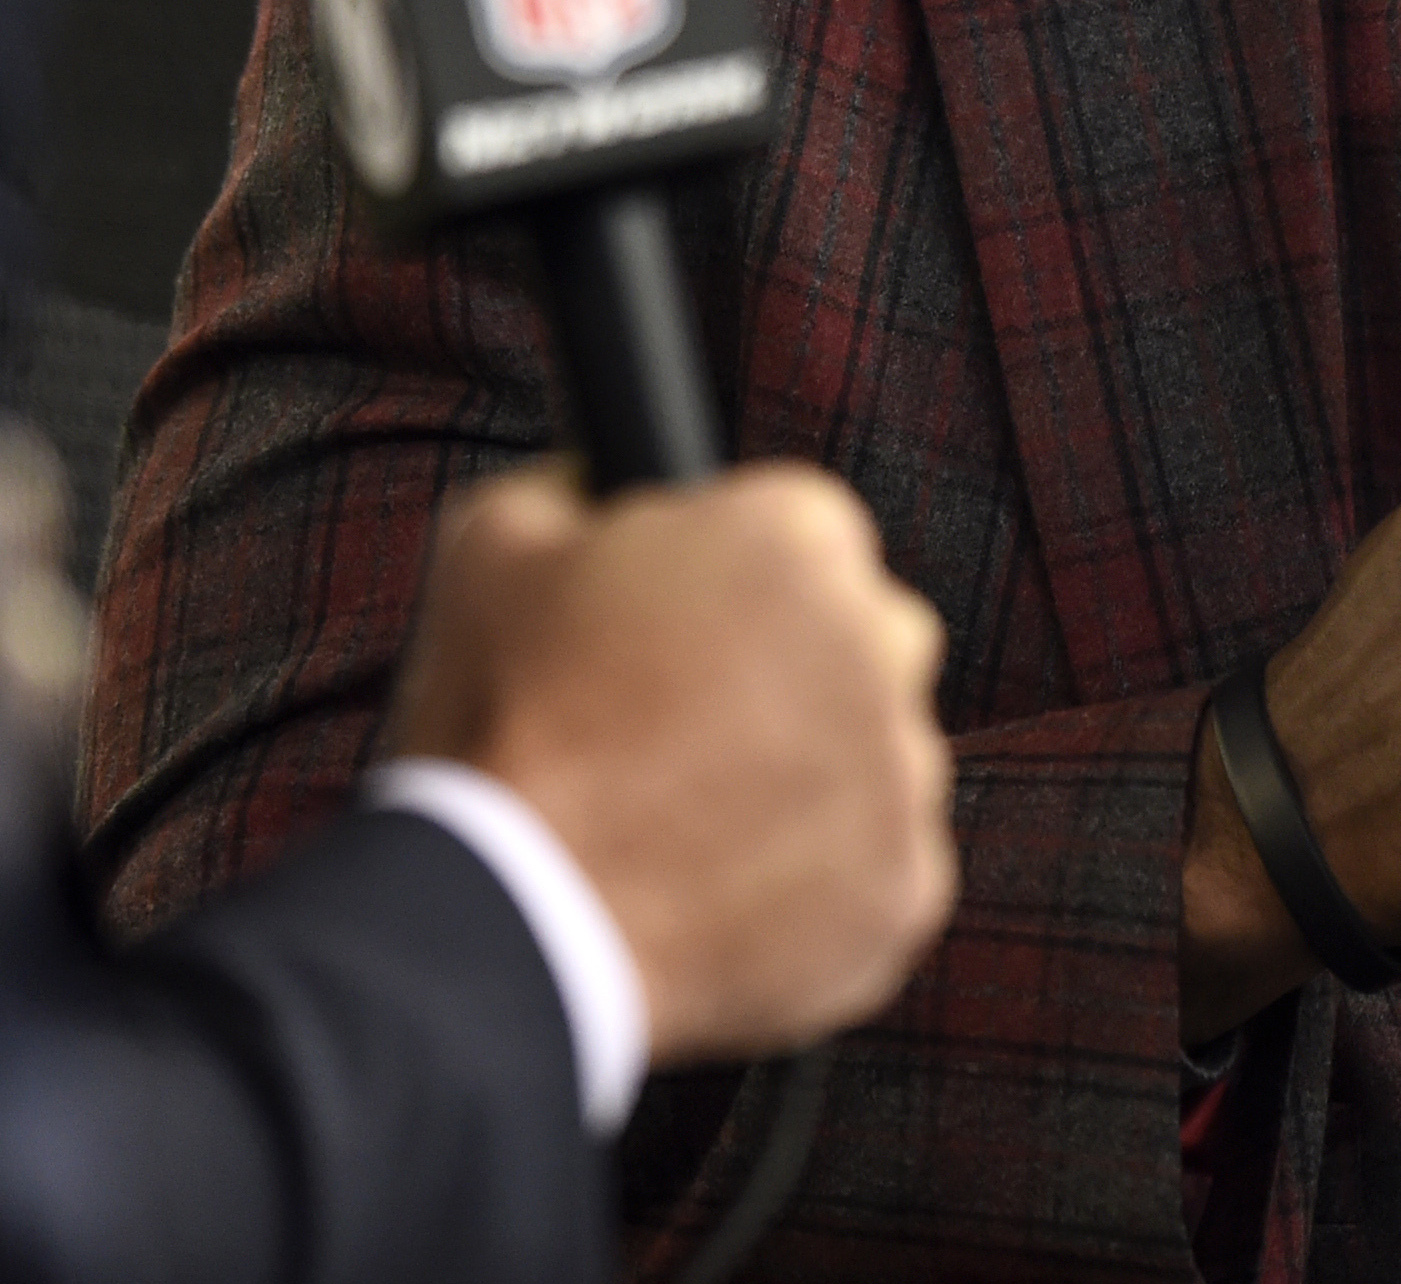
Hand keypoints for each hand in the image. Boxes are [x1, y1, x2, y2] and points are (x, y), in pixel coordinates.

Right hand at [388, 461, 957, 1060]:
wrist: (508, 922)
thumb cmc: (496, 728)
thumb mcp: (492, 547)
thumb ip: (574, 486)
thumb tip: (596, 477)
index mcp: (800, 532)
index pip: (806, 533)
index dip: (736, 587)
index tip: (687, 640)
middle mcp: (883, 635)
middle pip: (862, 637)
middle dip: (794, 676)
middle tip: (689, 736)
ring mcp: (904, 767)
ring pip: (875, 755)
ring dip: (811, 780)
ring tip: (692, 825)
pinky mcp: (908, 884)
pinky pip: (880, 868)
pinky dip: (822, 886)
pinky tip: (727, 893)